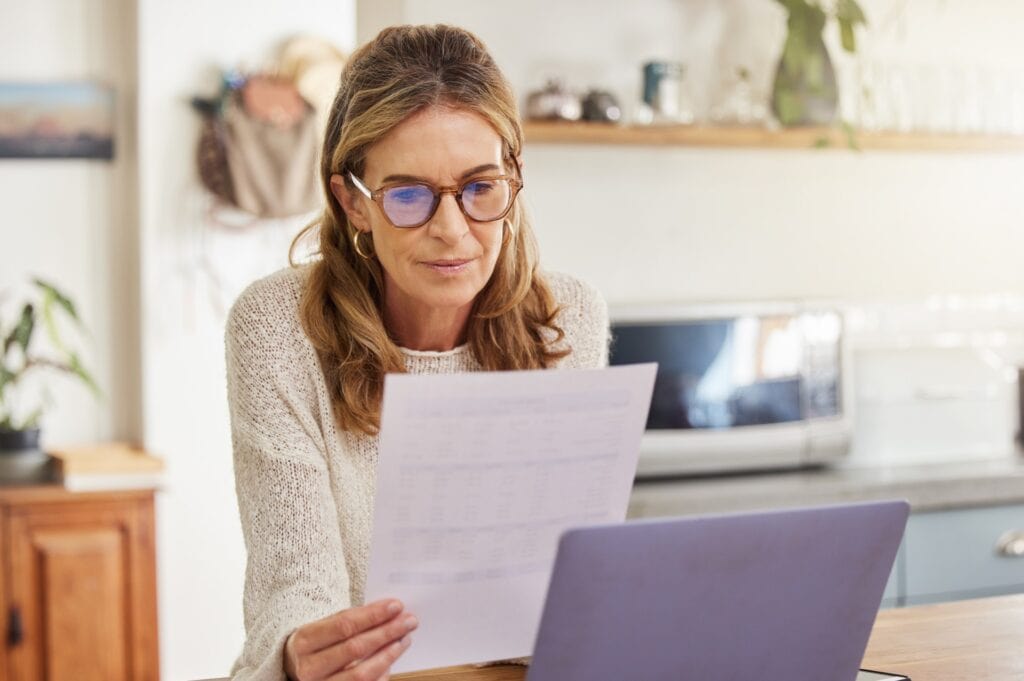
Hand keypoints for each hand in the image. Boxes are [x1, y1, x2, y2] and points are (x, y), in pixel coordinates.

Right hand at [284, 599, 416, 680]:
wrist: (294, 671)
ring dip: (389, 655)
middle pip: (356, 648)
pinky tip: (390, 662)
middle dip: (387, 632)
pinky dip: (380, 675)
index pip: (344, 625)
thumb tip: (390, 613)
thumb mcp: (322, 628)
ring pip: (361, 673)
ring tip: (404, 640)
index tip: (396, 606)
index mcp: (304, 641)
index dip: (373, 615)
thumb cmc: (315, 645)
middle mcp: (308, 668)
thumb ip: (351, 620)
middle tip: (408, 621)